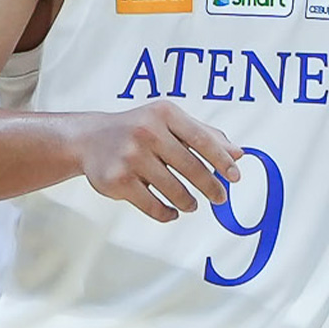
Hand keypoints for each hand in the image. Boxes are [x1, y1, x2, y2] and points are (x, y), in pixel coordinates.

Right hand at [70, 103, 241, 221]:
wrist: (89, 139)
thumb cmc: (138, 128)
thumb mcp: (169, 121)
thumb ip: (204, 135)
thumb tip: (239, 153)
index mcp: (164, 113)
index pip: (202, 139)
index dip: (222, 160)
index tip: (236, 176)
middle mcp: (146, 131)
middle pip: (191, 167)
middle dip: (211, 186)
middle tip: (221, 197)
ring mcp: (130, 156)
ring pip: (174, 190)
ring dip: (189, 202)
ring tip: (192, 204)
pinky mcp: (117, 181)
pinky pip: (152, 205)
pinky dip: (167, 213)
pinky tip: (173, 211)